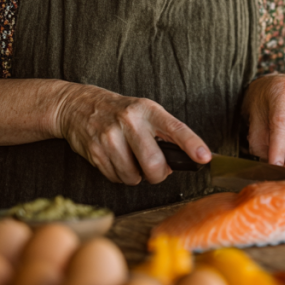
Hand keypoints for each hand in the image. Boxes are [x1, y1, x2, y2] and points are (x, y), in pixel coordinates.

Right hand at [51, 83, 210, 184]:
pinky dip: (120, 176)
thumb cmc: (120, 112)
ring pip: (133, 176)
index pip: (175, 128)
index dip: (192, 144)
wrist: (79, 105)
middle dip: (158, 174)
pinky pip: (116, 178)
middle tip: (156, 170)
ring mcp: (110, 136)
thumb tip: (182, 159)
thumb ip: (162, 132)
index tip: (204, 157)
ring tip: (131, 160)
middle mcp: (130, 121)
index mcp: (148, 110)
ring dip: (136, 176)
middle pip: (154, 163)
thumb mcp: (145, 111)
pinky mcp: (95, 151)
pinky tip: (116, 160)